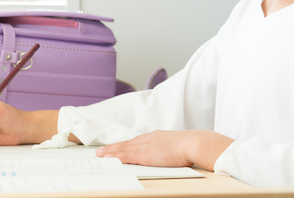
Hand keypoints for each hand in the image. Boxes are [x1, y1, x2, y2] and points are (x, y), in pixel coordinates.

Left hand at [95, 130, 234, 170]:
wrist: (193, 143)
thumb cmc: (190, 146)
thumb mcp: (177, 146)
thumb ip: (170, 149)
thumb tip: (171, 153)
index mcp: (156, 137)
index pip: (136, 142)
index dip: (125, 145)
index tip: (118, 147)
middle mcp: (147, 138)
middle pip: (126, 143)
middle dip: (113, 148)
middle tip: (101, 151)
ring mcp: (144, 145)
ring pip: (122, 148)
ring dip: (110, 152)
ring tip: (100, 155)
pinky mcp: (143, 154)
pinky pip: (124, 155)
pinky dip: (114, 156)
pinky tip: (107, 158)